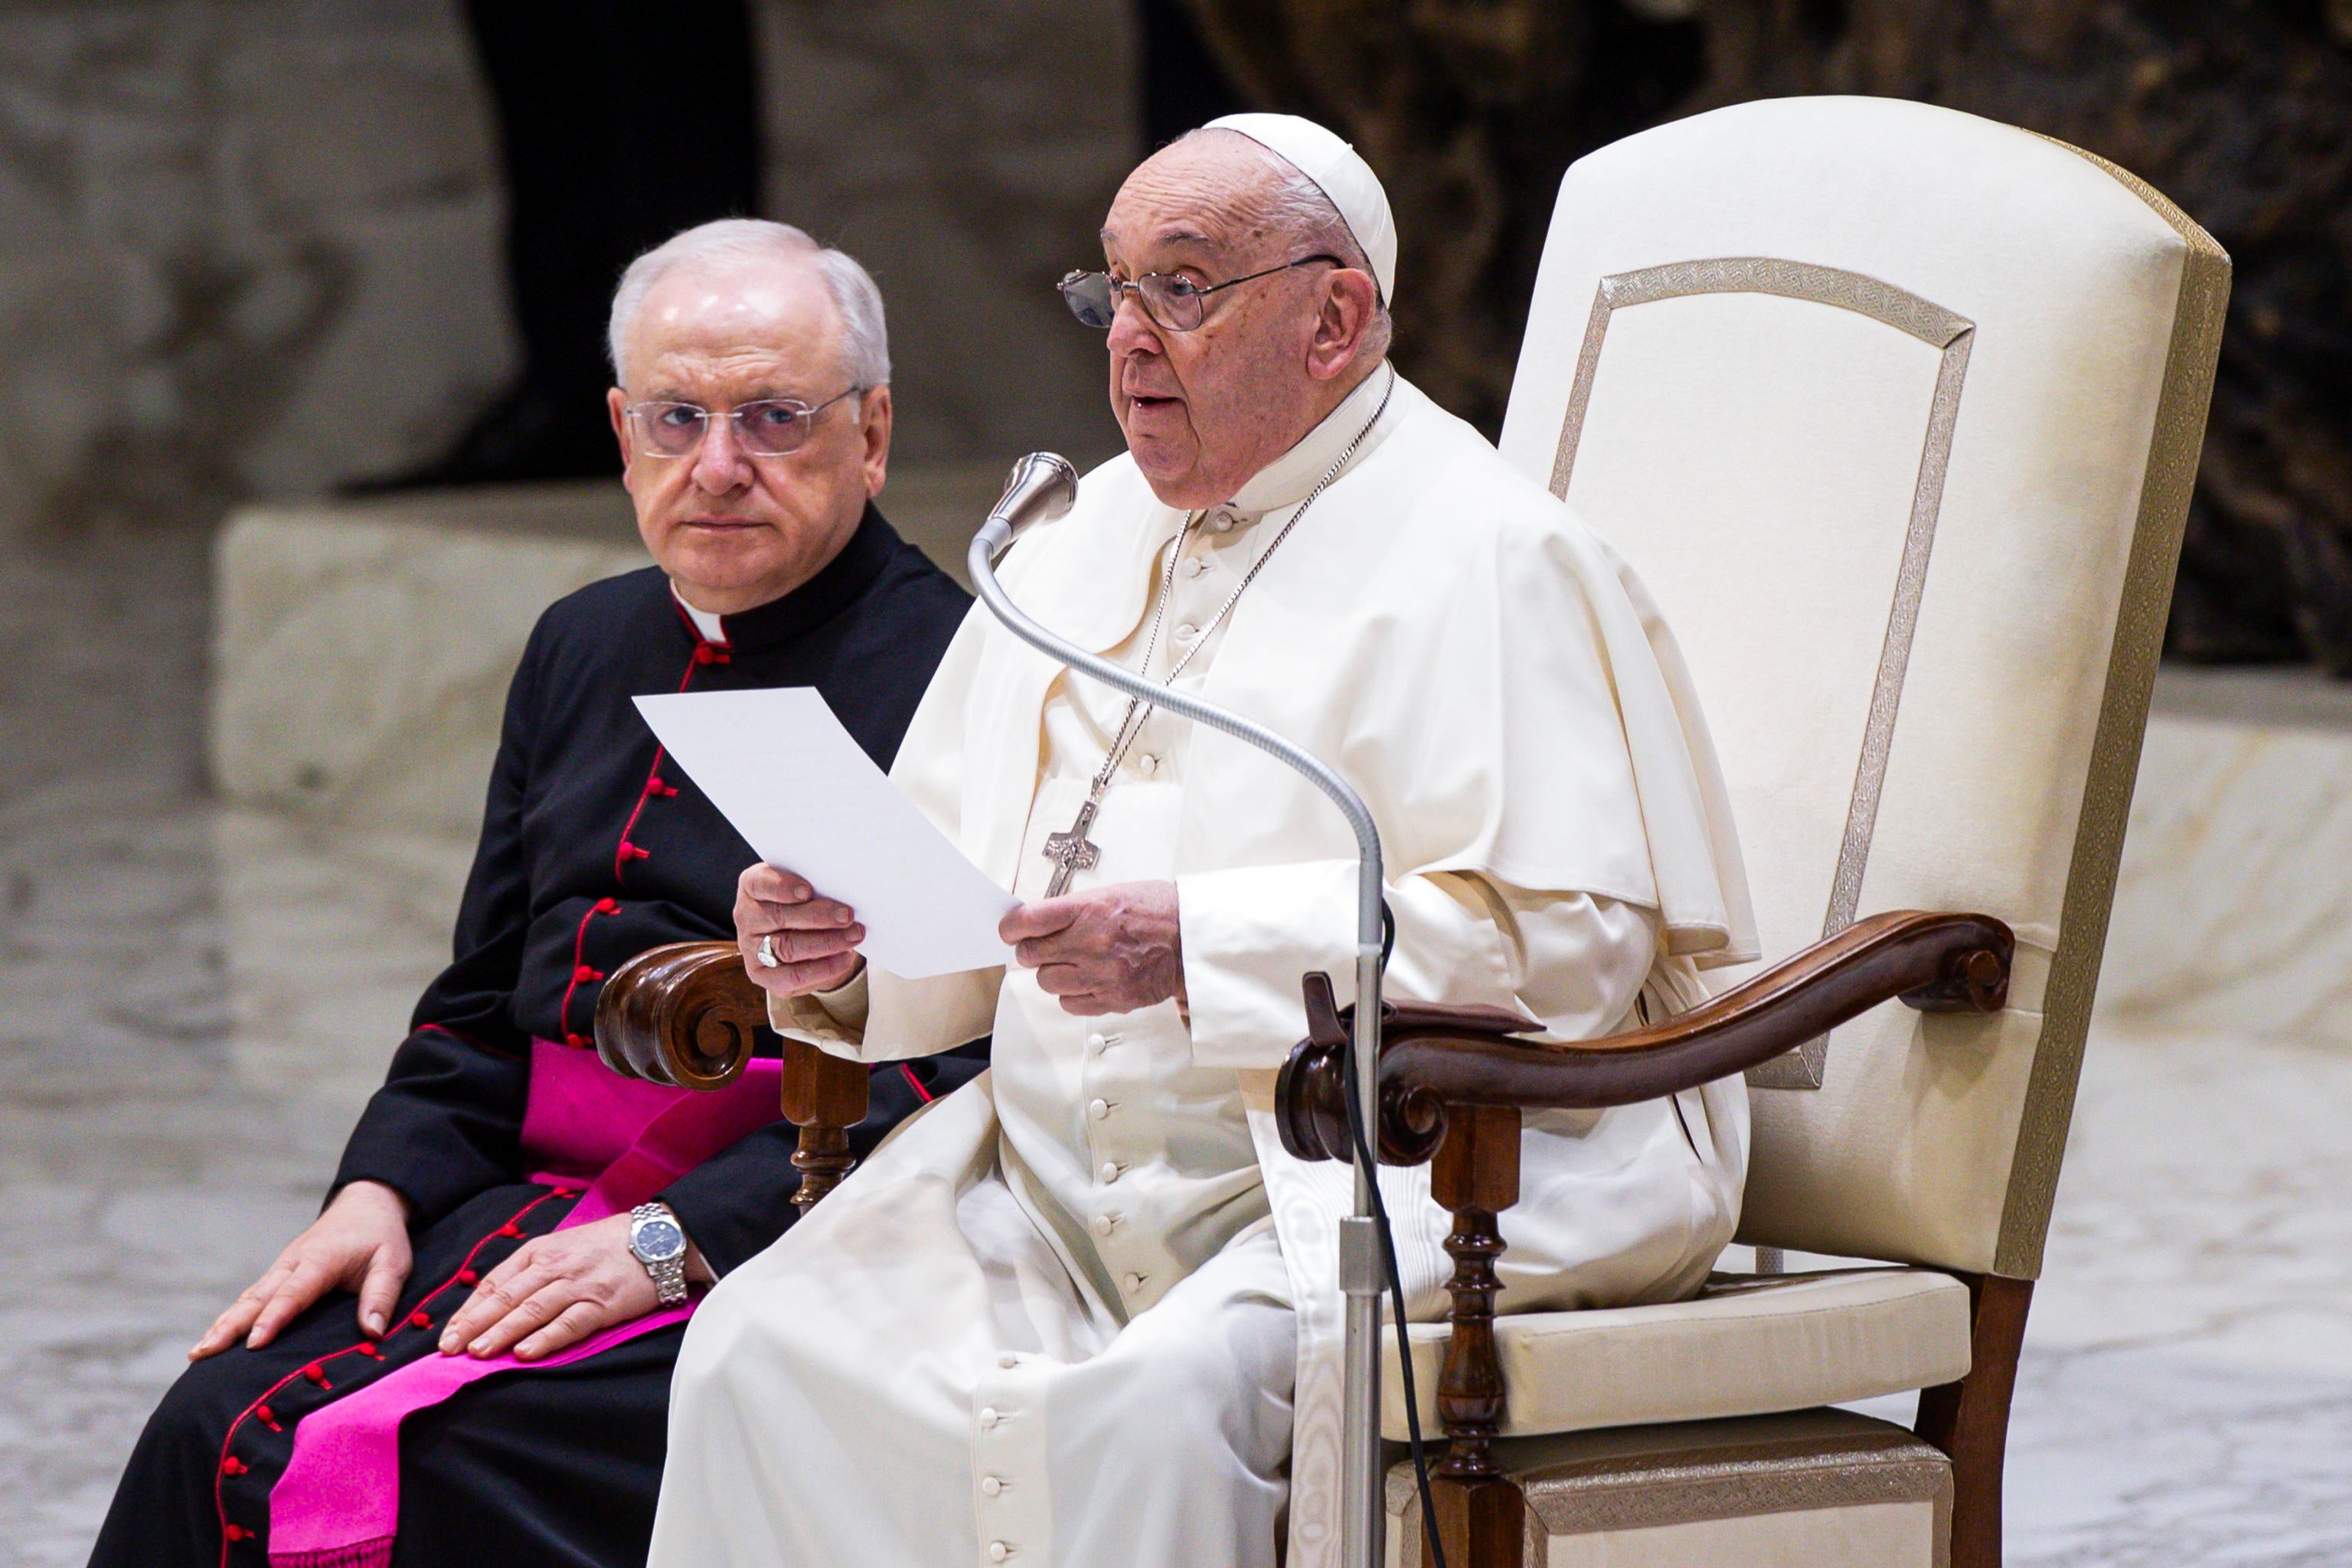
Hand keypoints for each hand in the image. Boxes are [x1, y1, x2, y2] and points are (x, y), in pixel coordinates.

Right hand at [193, 1179, 411, 1358]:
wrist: (366, 1205)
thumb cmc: (381, 1237)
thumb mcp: (394, 1262)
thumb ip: (382, 1295)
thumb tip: (372, 1331)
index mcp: (320, 1259)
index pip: (293, 1293)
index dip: (273, 1318)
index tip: (254, 1343)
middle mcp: (293, 1263)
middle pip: (257, 1297)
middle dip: (230, 1326)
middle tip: (203, 1353)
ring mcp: (282, 1268)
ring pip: (248, 1297)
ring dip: (223, 1323)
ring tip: (198, 1352)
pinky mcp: (279, 1274)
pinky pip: (253, 1297)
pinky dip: (232, 1316)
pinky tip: (216, 1337)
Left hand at [436, 1213, 708, 1361]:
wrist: (658, 1237)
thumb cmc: (606, 1245)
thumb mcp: (562, 1247)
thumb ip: (530, 1271)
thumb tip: (491, 1302)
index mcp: (540, 1251)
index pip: (495, 1282)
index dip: (469, 1310)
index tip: (447, 1335)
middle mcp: (555, 1266)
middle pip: (507, 1297)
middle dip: (475, 1324)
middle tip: (449, 1349)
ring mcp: (579, 1285)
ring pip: (532, 1310)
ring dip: (502, 1332)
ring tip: (478, 1353)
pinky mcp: (603, 1303)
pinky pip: (570, 1323)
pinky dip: (546, 1338)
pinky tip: (526, 1352)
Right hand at [736, 862, 865, 999]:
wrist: (802, 934)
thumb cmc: (805, 901)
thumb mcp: (807, 886)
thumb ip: (816, 885)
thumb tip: (844, 891)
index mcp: (751, 886)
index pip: (759, 883)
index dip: (782, 887)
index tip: (808, 890)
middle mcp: (746, 917)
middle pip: (778, 917)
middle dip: (817, 917)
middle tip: (847, 915)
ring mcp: (751, 948)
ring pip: (787, 948)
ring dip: (826, 943)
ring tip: (854, 936)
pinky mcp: (762, 975)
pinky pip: (793, 976)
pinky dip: (823, 968)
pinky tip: (844, 957)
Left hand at [1002, 880, 1185, 1015]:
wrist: (1192, 939)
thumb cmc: (1157, 912)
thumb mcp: (1112, 894)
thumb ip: (1073, 909)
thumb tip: (1036, 922)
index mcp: (1090, 910)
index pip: (1028, 921)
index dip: (1011, 927)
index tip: (1010, 930)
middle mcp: (1091, 942)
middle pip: (1031, 955)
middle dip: (1033, 950)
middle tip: (1044, 946)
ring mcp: (1101, 974)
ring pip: (1046, 981)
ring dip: (1053, 973)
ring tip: (1072, 963)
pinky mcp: (1112, 999)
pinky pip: (1069, 1003)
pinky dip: (1071, 994)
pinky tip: (1086, 980)